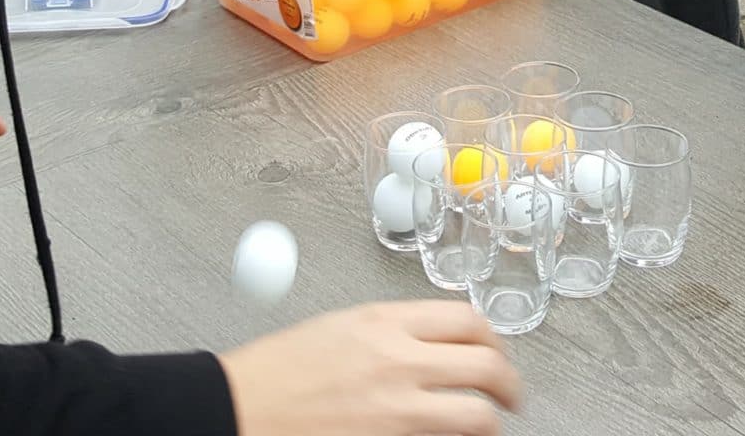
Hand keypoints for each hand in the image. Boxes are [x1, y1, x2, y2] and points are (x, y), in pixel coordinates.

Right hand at [223, 301, 522, 435]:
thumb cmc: (270, 377)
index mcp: (382, 322)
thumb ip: (387, 334)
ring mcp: (398, 409)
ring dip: (490, 422)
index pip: (467, 320)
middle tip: (510, 396)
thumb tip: (429, 346)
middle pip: (486, 364)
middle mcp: (398, 361)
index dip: (492, 341)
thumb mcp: (335, 330)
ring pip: (478, 414)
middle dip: (509, 383)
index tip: (496, 354)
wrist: (234, 411)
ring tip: (488, 427)